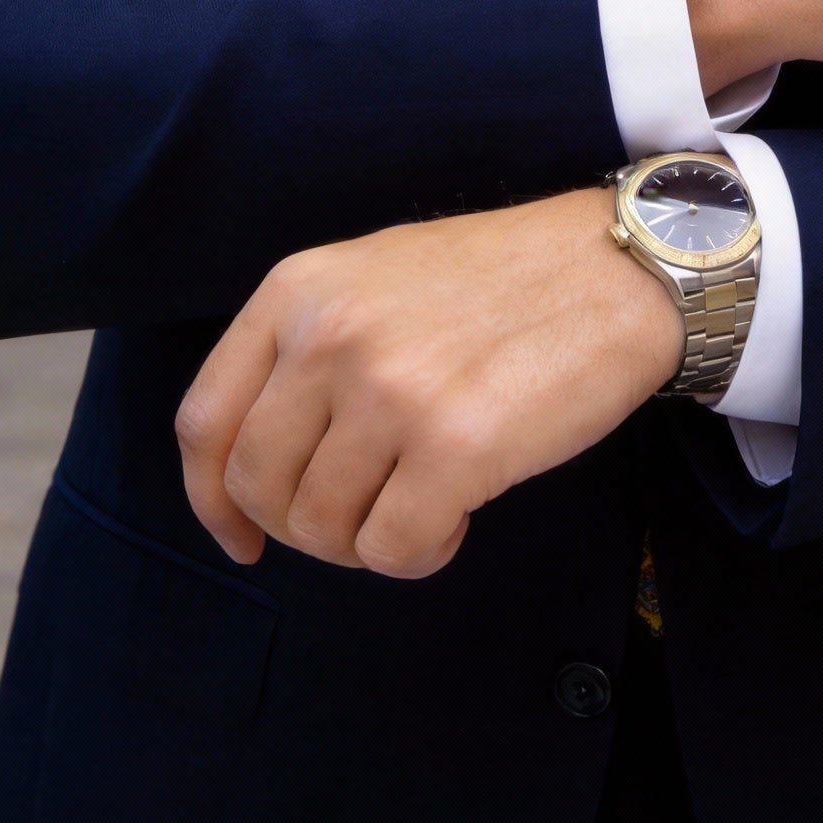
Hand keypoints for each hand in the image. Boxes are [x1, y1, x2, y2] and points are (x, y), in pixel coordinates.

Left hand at [176, 188, 683, 577]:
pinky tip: (456, 519)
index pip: (205, 421)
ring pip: (321, 528)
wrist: (617, 268)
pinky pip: (392, 550)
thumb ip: (309, 349)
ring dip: (366, 541)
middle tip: (362, 517)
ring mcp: (389, 390)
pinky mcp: (454, 445)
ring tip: (421, 504)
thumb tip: (259, 472)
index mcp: (299, 290)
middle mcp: (329, 335)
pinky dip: (420, 555)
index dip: (211, 499)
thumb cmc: (502, 281)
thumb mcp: (376, 279)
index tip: (242, 537)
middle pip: (257, 486)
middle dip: (302, 528)